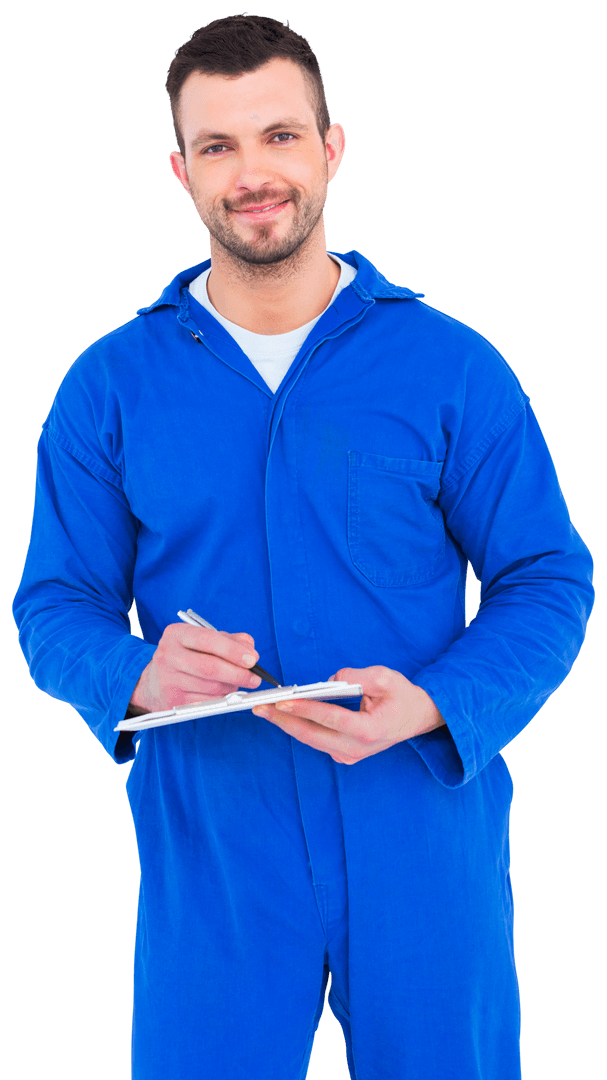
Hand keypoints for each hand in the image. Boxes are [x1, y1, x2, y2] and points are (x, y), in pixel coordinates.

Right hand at [129, 623, 261, 713]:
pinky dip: (223, 698)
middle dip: (238, 673)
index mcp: (176, 634)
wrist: (155, 680)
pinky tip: (226, 692)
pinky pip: (207, 701)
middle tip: (255, 677)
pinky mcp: (173, 701)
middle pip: (209, 667)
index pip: (208, 639)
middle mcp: (168, 655)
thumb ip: (230, 640)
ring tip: (238, 682)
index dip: (233, 650)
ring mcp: (169, 680)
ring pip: (211, 687)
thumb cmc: (187, 655)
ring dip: (232, 687)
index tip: (253, 659)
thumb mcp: (204, 640)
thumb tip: (251, 650)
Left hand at [251, 665, 445, 764]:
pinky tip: (283, 716)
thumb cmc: (402, 696)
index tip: (282, 700)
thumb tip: (329, 681)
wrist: (417, 718)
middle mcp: (357, 748)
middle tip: (260, 706)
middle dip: (283, 719)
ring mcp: (350, 755)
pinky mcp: (344, 755)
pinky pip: (316, 741)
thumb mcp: (385, 677)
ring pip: (310, 740)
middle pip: (312, 734)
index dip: (304, 708)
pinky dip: (299, 728)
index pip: (330, 718)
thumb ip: (356, 676)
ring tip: (264, 710)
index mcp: (369, 730)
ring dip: (286, 724)